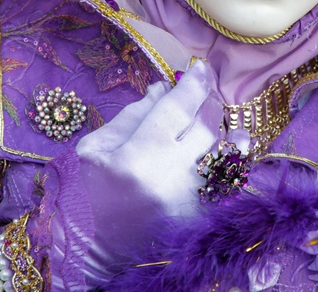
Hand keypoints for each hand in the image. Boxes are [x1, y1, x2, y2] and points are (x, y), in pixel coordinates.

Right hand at [74, 59, 223, 281]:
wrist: (86, 248)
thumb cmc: (85, 191)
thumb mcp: (97, 146)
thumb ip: (134, 114)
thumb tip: (165, 87)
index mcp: (138, 156)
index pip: (178, 107)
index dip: (193, 83)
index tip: (200, 68)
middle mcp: (169, 178)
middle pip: (207, 126)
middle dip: (209, 102)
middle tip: (206, 90)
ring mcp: (188, 201)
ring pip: (226, 156)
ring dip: (229, 133)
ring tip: (224, 121)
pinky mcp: (198, 218)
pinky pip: (227, 183)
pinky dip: (232, 165)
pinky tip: (231, 151)